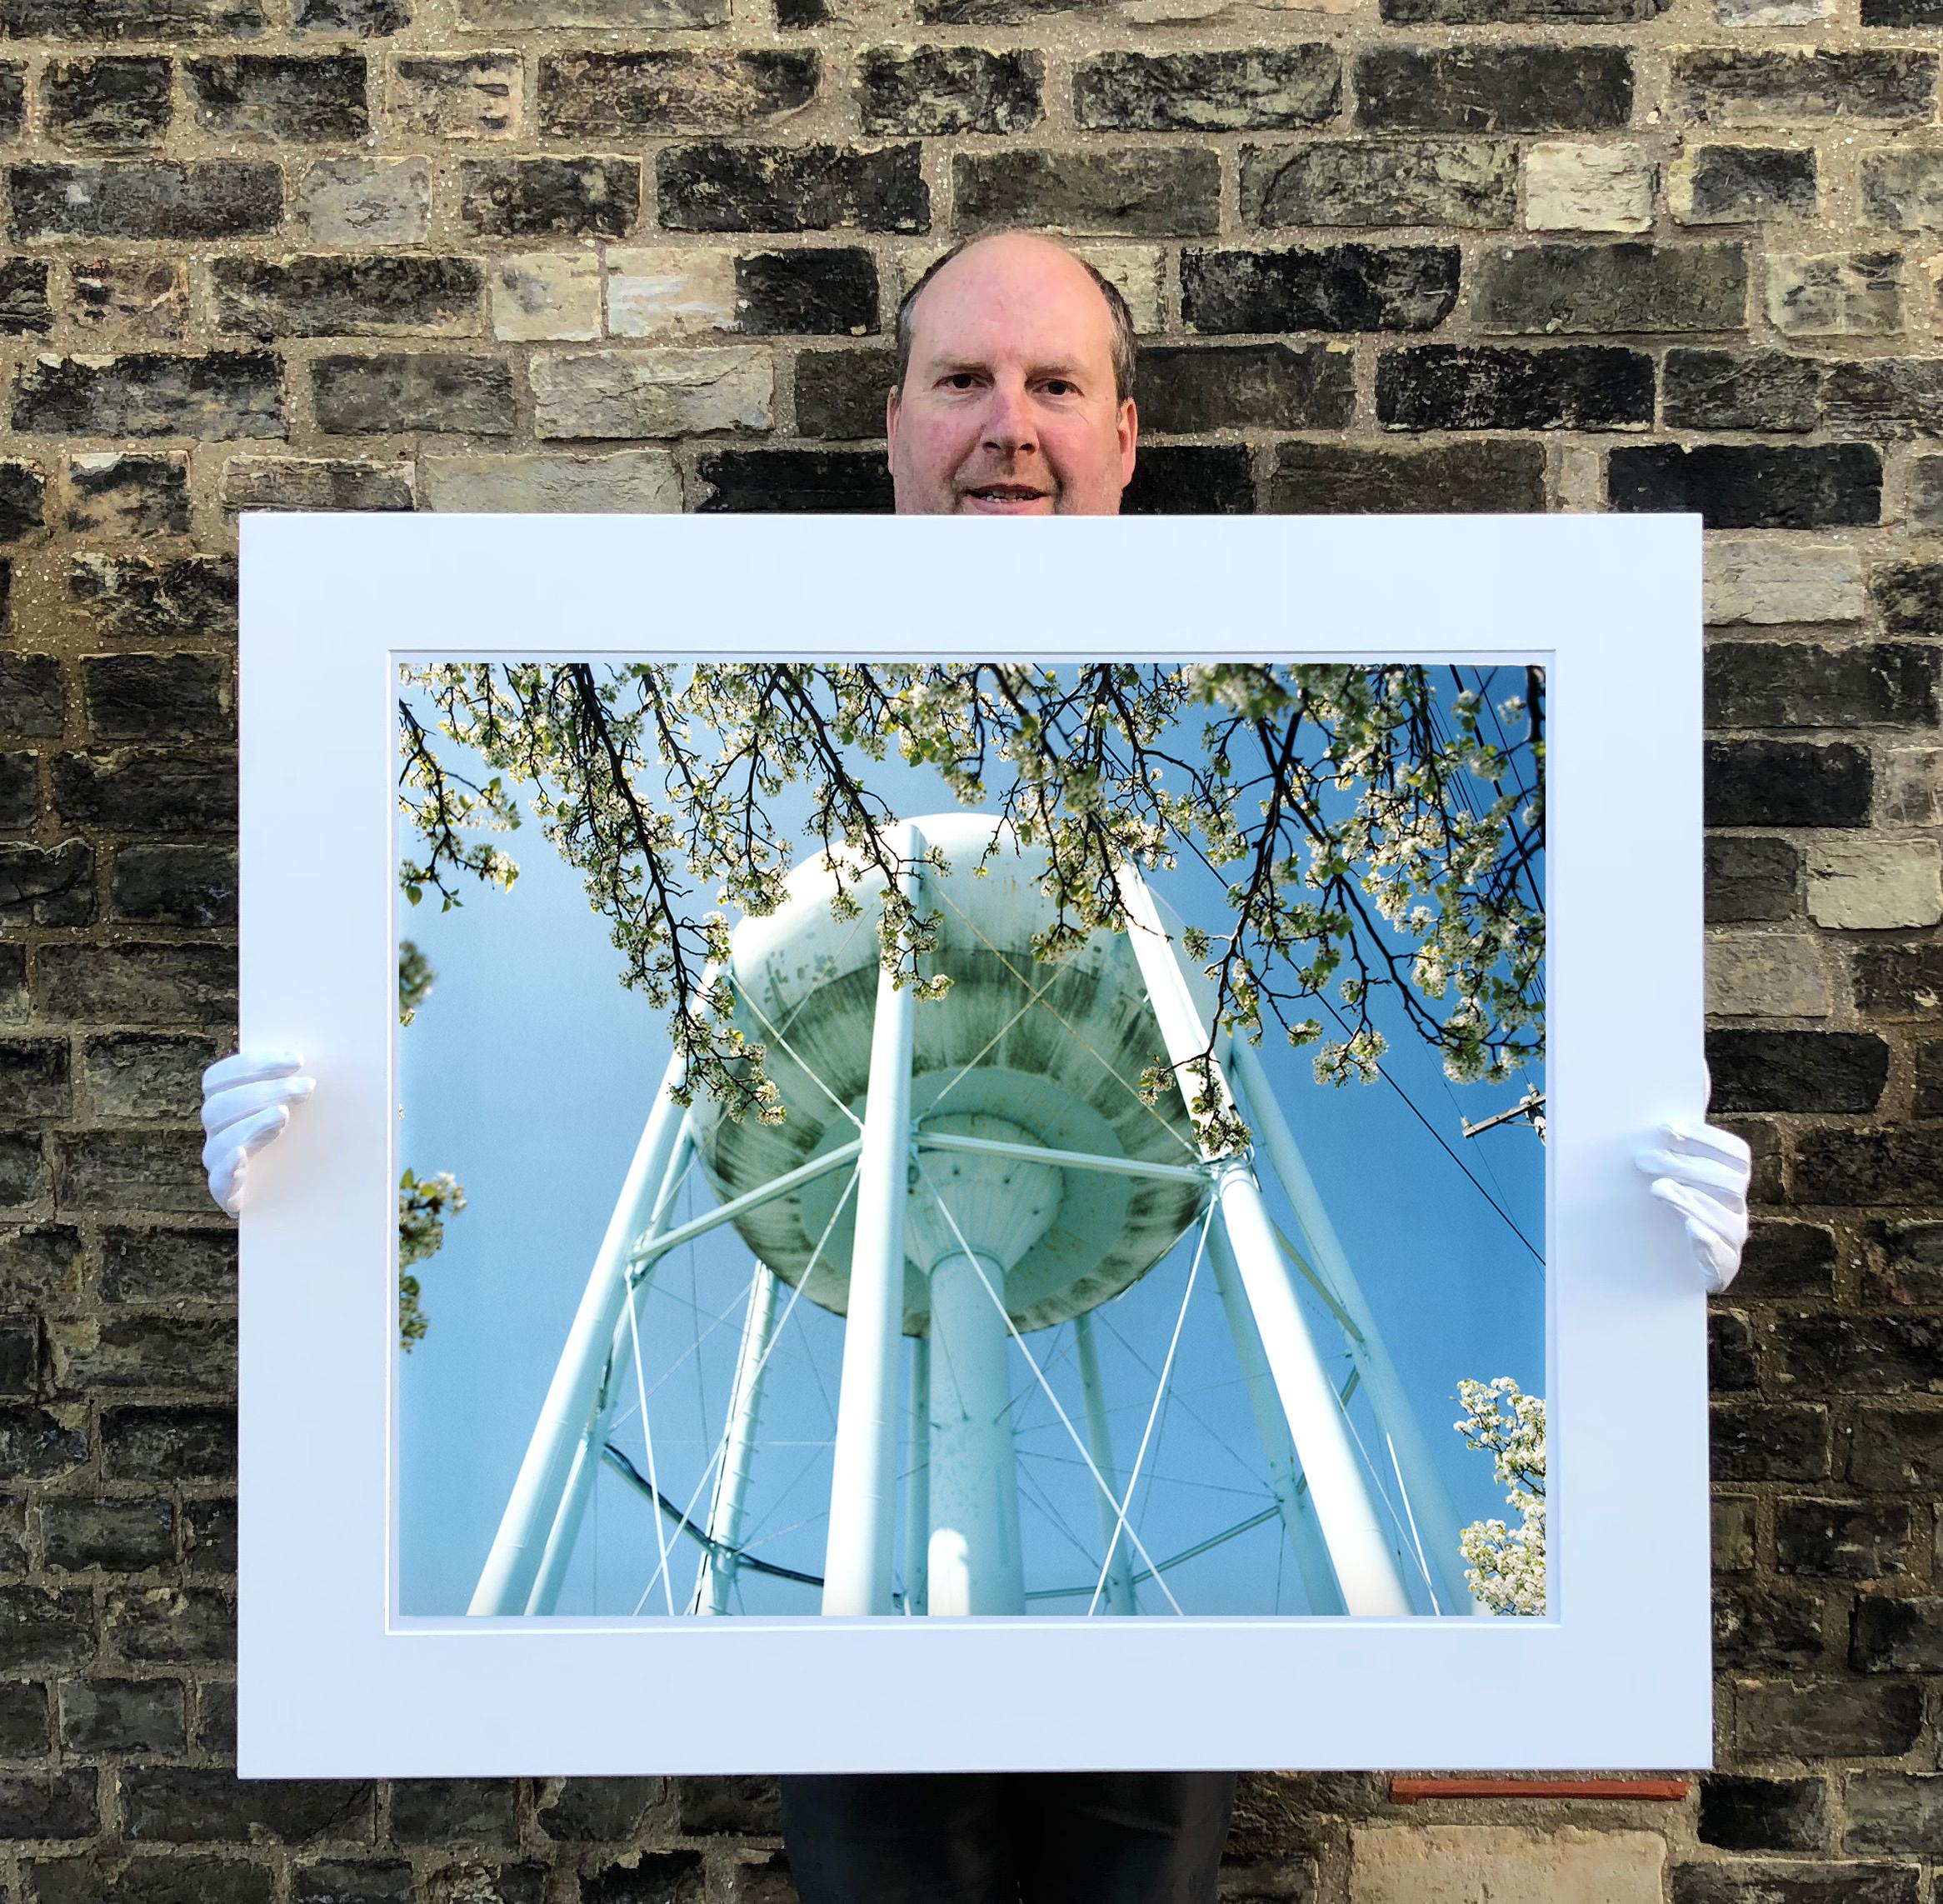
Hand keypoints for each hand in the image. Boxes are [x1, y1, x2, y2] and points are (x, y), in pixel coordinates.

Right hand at [201, 1049, 313, 1216]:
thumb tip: (325, 1050)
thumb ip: (304, 1083)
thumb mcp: (311, 1108)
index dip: (252, 1064)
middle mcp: (220, 1132)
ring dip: (252, 1123)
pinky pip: (219, 1183)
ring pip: (219, 1140)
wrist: (322, 1190)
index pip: (220, 1079)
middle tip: (307, 1087)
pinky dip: (228, 1167)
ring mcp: (223, 1164)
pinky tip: (241, 1154)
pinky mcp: (231, 1196)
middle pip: (220, 1106)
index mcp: (230, 1103)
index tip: (297, 1059)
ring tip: (284, 1115)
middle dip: (263, 1091)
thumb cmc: (314, 1137)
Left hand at [1635, 1120, 1751, 1294]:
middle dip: (1687, 1166)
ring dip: (1690, 1199)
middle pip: (1729, 1182)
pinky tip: (1690, 1230)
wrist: (1662, 1262)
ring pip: (1725, 1218)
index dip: (1705, 1138)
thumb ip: (1681, 1127)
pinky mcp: (1720, 1270)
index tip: (1667, 1128)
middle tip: (1643, 1158)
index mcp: (1732, 1179)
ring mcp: (1731, 1239)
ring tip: (1656, 1189)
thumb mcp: (1672, 1165)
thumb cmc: (1668, 1200)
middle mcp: (1738, 1207)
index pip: (1735, 1154)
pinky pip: (1722, 1258)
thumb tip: (1694, 1067)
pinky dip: (1707, 1242)